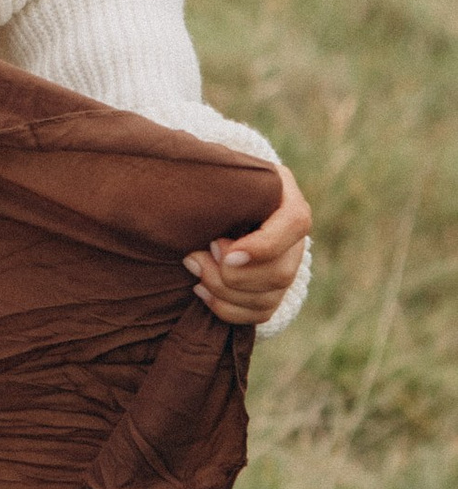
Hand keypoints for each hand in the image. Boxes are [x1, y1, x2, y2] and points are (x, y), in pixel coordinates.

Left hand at [186, 156, 310, 325]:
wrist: (213, 204)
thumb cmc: (211, 183)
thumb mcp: (217, 173)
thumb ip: (216, 181)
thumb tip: (194, 189)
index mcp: (288, 200)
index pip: (294, 225)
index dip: (261, 245)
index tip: (219, 248)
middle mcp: (295, 239)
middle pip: (280, 272)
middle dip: (231, 274)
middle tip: (194, 257)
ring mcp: (287, 268)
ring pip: (268, 298)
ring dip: (223, 291)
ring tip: (193, 269)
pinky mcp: (273, 293)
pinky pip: (259, 315)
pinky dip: (225, 309)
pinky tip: (200, 290)